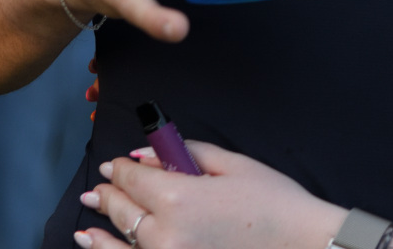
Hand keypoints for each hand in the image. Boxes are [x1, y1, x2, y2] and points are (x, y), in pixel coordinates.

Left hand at [75, 142, 343, 248]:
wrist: (301, 245)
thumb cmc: (273, 203)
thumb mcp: (234, 165)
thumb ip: (186, 153)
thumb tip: (146, 154)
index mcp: (179, 198)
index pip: (134, 178)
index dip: (121, 168)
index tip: (116, 164)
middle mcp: (164, 234)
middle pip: (123, 210)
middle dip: (109, 194)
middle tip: (99, 188)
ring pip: (121, 241)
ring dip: (101, 227)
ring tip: (90, 215)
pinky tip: (93, 242)